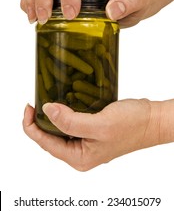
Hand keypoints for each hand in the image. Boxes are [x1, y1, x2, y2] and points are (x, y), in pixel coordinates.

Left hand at [23, 99, 160, 170]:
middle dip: (40, 120)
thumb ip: (70, 121)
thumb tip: (47, 110)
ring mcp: (86, 141)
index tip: (29, 107)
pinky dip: (64, 112)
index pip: (45, 144)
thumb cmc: (132, 125)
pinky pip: (71, 122)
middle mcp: (80, 152)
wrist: (152, 119)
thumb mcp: (100, 125)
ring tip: (45, 99)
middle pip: (50, 138)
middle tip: (35, 101)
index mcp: (79, 158)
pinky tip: (62, 101)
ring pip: (60, 129)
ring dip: (52, 115)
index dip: (31, 126)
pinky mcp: (91, 130)